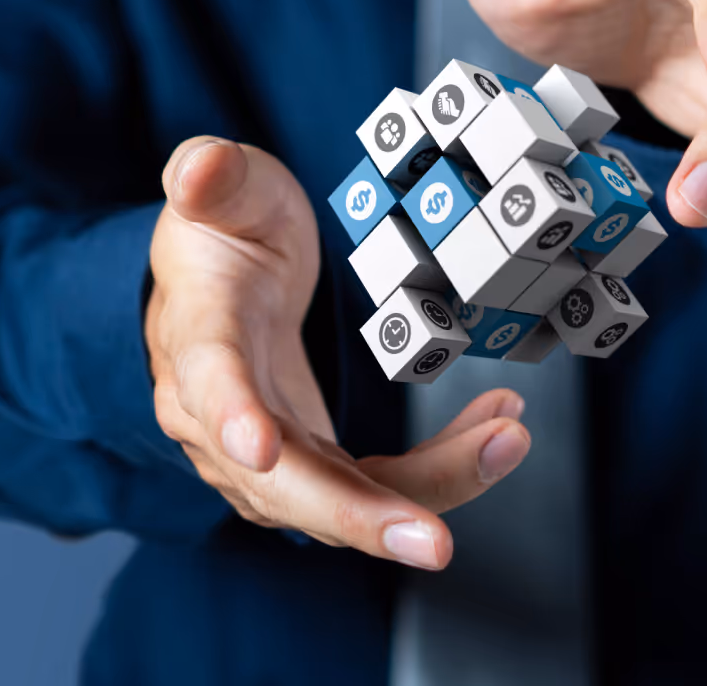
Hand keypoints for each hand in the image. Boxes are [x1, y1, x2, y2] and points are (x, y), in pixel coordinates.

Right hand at [147, 137, 530, 567]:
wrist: (225, 277)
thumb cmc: (227, 231)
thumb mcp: (226, 192)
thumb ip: (213, 180)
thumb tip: (197, 166)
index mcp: (198, 336)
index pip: (208, 378)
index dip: (230, 413)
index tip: (261, 447)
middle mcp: (223, 413)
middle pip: (283, 483)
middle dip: (360, 516)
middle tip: (434, 541)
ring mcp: (269, 446)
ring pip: (344, 498)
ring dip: (430, 488)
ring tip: (508, 438)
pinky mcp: (312, 454)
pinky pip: (377, 481)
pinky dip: (440, 466)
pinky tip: (495, 428)